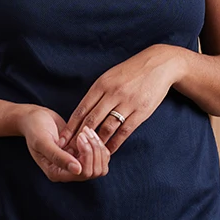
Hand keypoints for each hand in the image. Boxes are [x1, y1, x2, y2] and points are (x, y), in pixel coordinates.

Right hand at [18, 105, 109, 181]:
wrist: (36, 118)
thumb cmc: (35, 129)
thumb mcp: (43, 142)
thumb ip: (58, 157)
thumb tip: (77, 170)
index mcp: (57, 173)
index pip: (84, 173)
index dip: (88, 155)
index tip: (80, 136)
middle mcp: (68, 171)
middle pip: (96, 170)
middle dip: (95, 150)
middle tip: (85, 132)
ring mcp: (76, 161)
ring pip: (101, 164)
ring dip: (98, 146)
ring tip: (87, 131)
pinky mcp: (82, 152)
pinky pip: (100, 155)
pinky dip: (99, 142)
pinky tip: (90, 131)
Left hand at [60, 45, 184, 153]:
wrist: (159, 64)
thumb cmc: (132, 70)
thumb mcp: (111, 75)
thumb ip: (98, 92)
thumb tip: (83, 111)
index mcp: (102, 84)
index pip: (82, 109)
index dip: (70, 127)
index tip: (61, 140)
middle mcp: (113, 93)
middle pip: (91, 120)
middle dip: (79, 139)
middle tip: (70, 152)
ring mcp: (127, 103)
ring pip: (107, 128)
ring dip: (96, 143)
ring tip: (88, 155)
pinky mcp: (141, 112)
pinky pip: (124, 132)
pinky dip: (114, 144)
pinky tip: (108, 151)